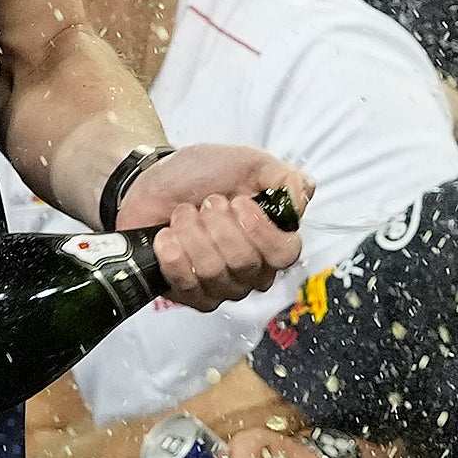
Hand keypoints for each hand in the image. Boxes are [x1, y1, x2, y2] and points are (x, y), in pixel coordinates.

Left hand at [107, 143, 313, 308]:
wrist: (155, 181)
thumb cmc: (203, 174)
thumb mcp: (250, 162)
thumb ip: (285, 178)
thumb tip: (301, 200)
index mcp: (273, 237)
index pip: (285, 253)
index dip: (260, 230)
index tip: (239, 202)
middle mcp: (253, 268)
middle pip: (246, 262)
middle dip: (218, 225)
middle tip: (207, 203)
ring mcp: (222, 285)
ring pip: (214, 272)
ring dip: (192, 233)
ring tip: (184, 214)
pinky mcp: (190, 294)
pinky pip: (187, 283)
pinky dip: (173, 252)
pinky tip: (167, 235)